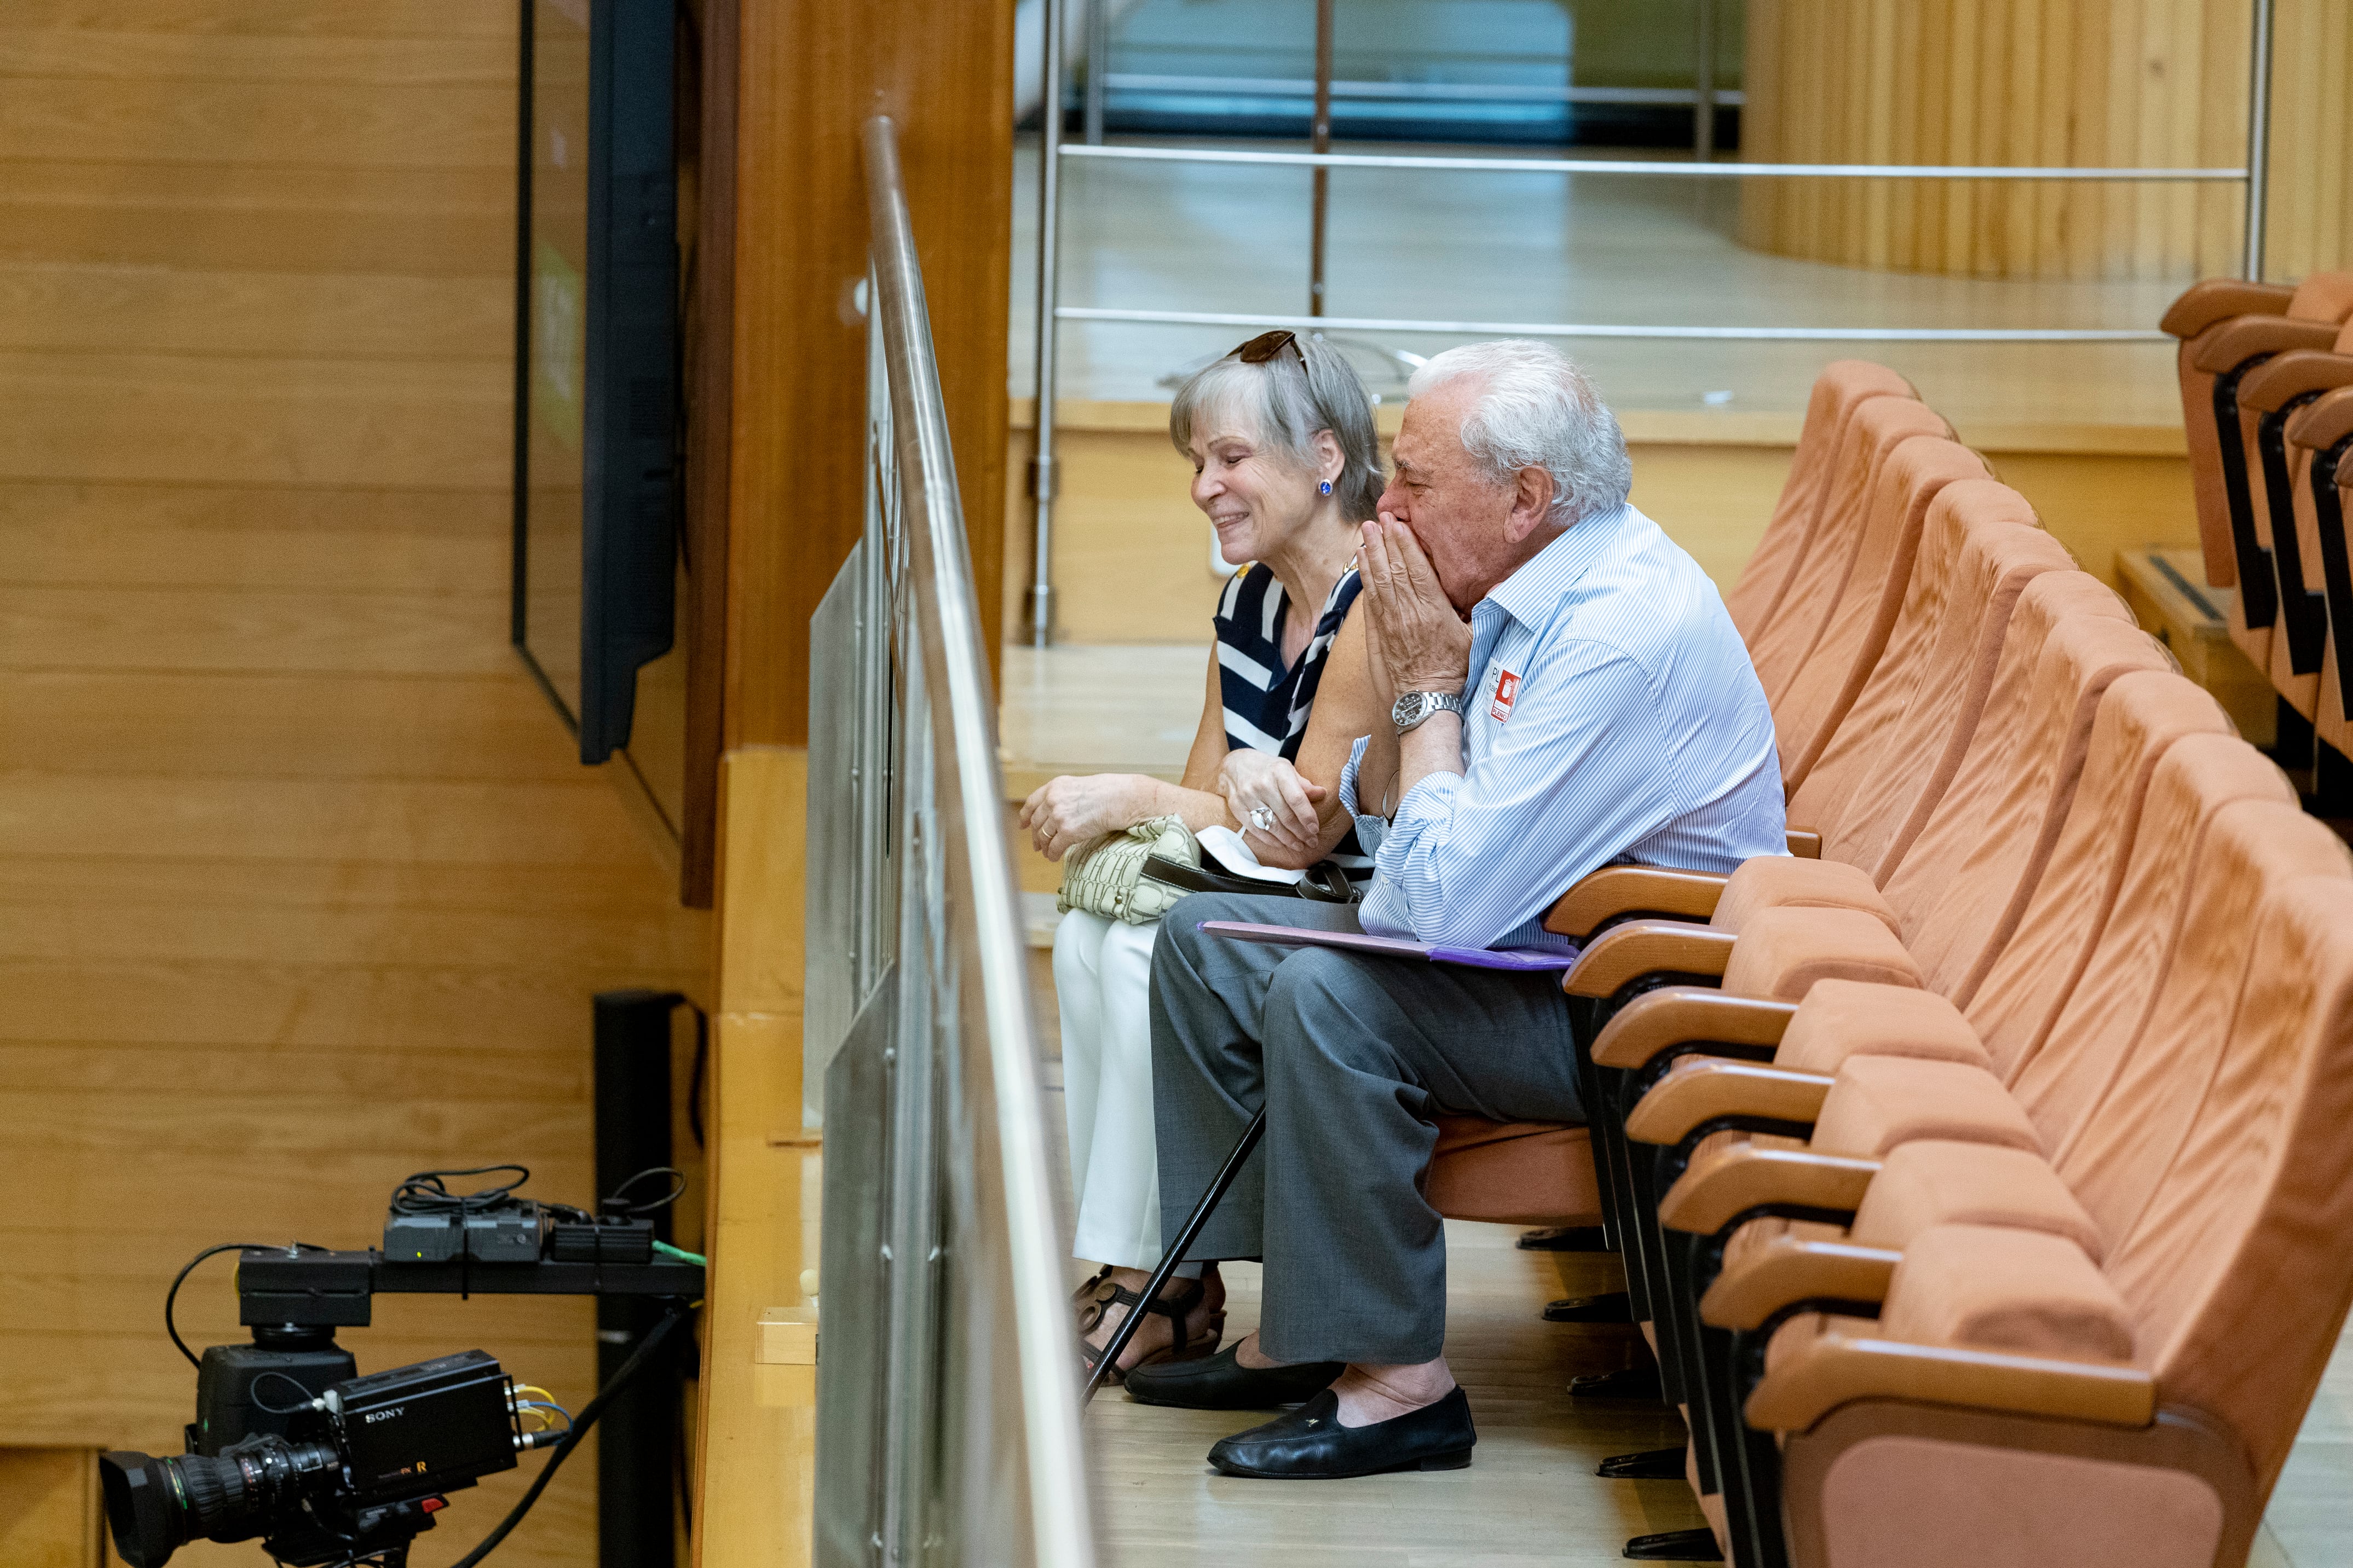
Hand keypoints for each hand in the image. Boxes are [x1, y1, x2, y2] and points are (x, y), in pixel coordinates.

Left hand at [1019, 773, 1143, 861]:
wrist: (1120, 799)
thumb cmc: (1106, 792)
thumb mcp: (1077, 786)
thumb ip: (1062, 796)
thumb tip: (1054, 811)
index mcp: (1054, 787)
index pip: (1031, 803)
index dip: (1024, 816)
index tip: (1022, 824)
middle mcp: (1053, 800)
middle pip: (1036, 822)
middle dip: (1035, 835)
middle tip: (1037, 844)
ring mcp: (1059, 816)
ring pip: (1044, 836)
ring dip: (1044, 847)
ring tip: (1046, 852)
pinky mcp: (1068, 832)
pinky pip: (1055, 847)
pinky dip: (1052, 854)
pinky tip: (1054, 857)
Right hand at [1217, 750, 1327, 858]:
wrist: (1234, 764)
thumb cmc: (1265, 768)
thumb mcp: (1286, 769)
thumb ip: (1303, 784)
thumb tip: (1322, 793)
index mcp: (1279, 772)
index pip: (1296, 799)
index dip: (1307, 816)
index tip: (1315, 829)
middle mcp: (1262, 784)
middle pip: (1285, 816)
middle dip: (1301, 832)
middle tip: (1312, 841)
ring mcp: (1248, 796)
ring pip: (1271, 825)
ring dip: (1287, 839)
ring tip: (1298, 845)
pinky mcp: (1237, 807)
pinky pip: (1256, 828)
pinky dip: (1269, 839)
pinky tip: (1280, 844)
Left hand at [1359, 515, 1471, 695]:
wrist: (1425, 699)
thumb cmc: (1454, 669)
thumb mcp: (1476, 638)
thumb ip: (1485, 608)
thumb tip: (1501, 583)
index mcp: (1433, 610)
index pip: (1417, 570)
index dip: (1406, 544)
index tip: (1399, 523)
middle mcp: (1409, 612)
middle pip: (1395, 569)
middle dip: (1385, 541)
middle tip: (1378, 519)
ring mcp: (1391, 621)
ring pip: (1379, 580)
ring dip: (1371, 554)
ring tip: (1365, 532)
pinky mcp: (1379, 631)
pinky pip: (1371, 598)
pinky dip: (1365, 577)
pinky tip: (1361, 561)